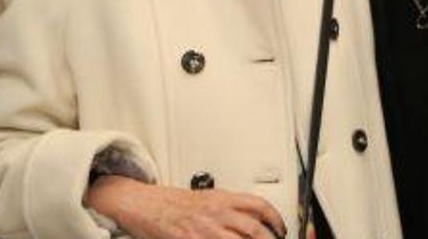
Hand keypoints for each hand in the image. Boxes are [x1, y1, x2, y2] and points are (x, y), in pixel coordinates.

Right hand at [85, 176, 284, 238]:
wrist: (145, 204)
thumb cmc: (174, 203)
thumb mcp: (208, 198)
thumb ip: (230, 207)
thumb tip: (254, 219)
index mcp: (223, 199)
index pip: (259, 206)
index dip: (276, 219)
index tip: (281, 230)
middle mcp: (217, 213)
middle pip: (254, 229)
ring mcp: (204, 230)